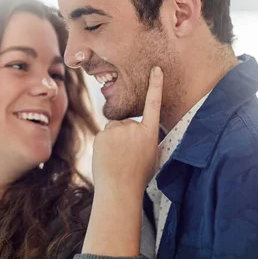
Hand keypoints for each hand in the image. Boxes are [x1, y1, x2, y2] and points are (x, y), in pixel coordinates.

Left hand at [92, 66, 163, 196]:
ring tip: (118, 158)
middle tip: (128, 156)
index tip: (155, 69)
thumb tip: (136, 129)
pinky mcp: (102, 134)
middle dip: (126, 135)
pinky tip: (109, 158)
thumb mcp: (152, 154)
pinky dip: (106, 144)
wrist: (119, 189)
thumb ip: (145, 137)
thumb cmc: (139, 175)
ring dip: (115, 139)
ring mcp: (117, 130)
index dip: (155, 86)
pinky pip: (105, 135)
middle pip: (128, 123)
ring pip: (115, 129)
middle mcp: (134, 127)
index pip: (154, 104)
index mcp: (150, 132)